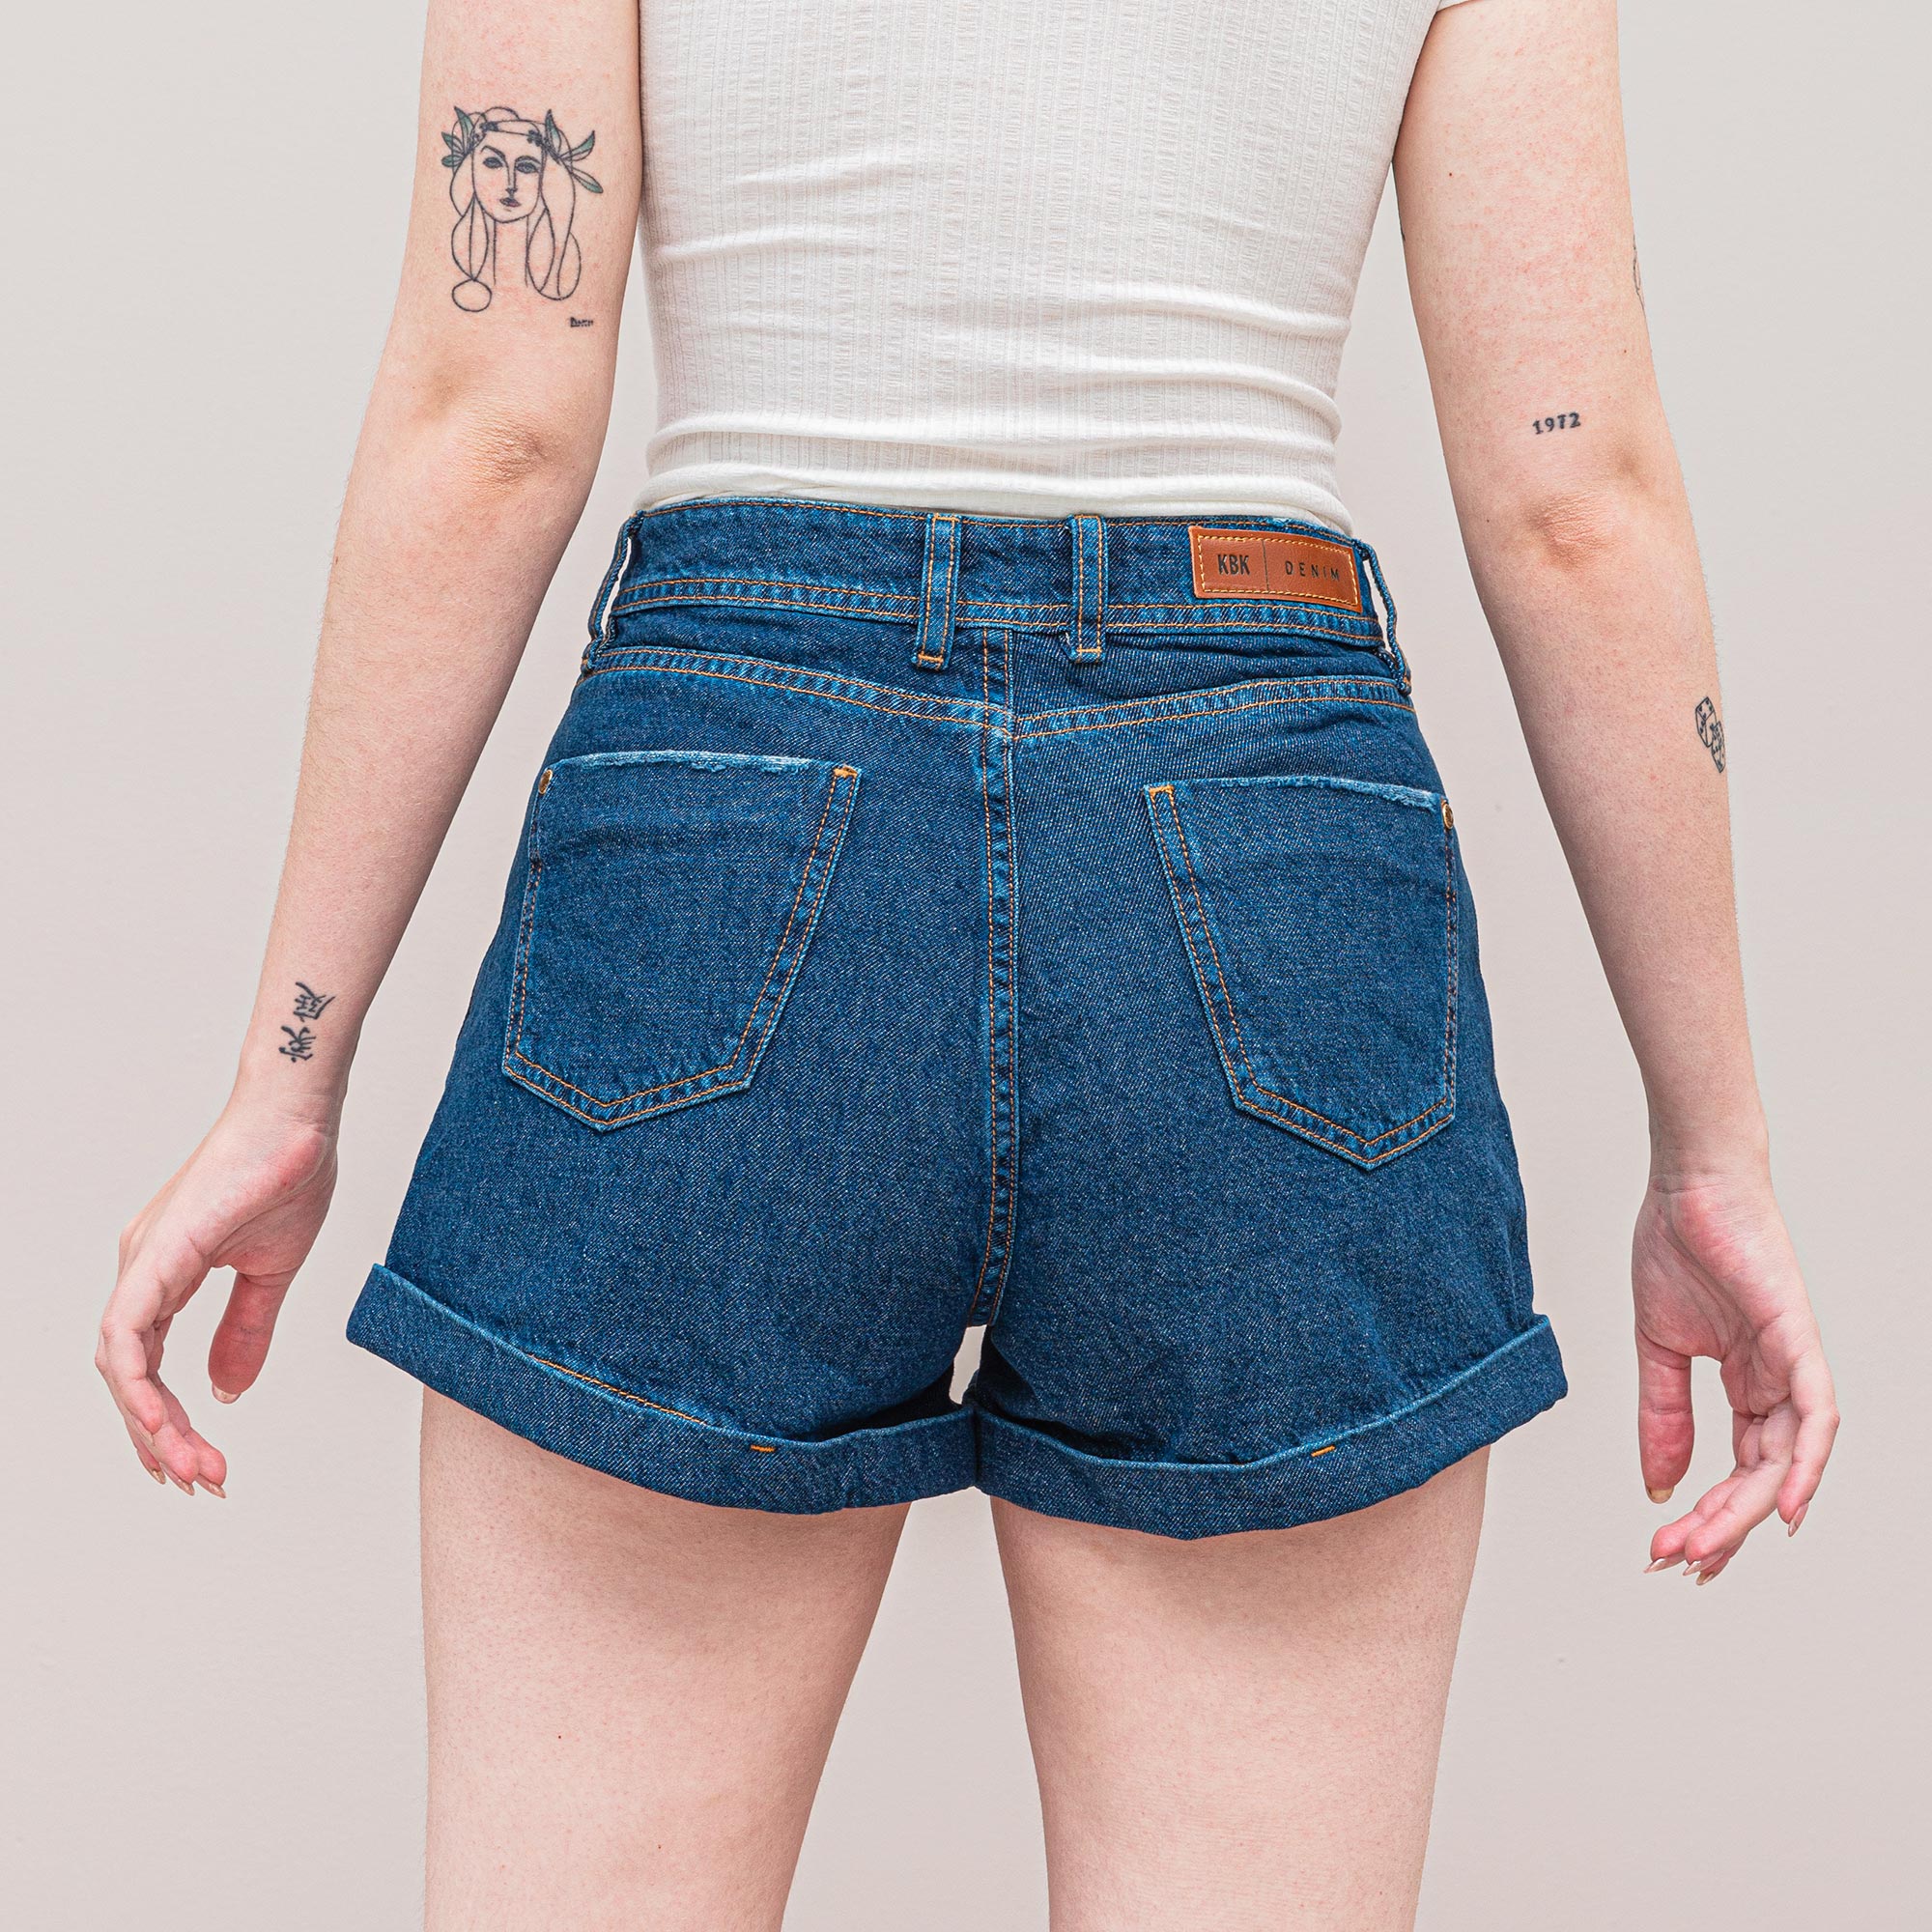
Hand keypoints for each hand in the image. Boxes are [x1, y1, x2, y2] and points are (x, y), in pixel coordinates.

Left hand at [96, 1105, 337, 1495]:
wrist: (299, 1118)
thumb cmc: (288, 1174)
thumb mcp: (271, 1272)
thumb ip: (245, 1330)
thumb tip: (226, 1392)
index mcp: (164, 1274)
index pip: (145, 1367)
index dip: (167, 1424)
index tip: (201, 1465)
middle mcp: (142, 1271)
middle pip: (128, 1377)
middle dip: (160, 1441)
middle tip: (200, 1482)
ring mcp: (143, 1262)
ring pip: (121, 1365)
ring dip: (152, 1426)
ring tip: (190, 1468)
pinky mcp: (157, 1254)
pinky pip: (127, 1333)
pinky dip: (138, 1384)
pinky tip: (164, 1422)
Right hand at [1631, 1164, 1837, 1581]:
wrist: (1686, 1185)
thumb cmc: (1678, 1247)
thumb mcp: (1658, 1348)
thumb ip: (1664, 1416)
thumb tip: (1661, 1483)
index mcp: (1748, 1384)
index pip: (1739, 1469)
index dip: (1710, 1514)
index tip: (1670, 1547)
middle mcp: (1779, 1384)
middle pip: (1764, 1477)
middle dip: (1722, 1525)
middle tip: (1679, 1558)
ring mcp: (1793, 1364)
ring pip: (1787, 1459)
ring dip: (1749, 1509)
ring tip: (1707, 1544)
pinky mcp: (1799, 1340)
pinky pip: (1817, 1415)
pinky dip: (1807, 1463)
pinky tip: (1787, 1506)